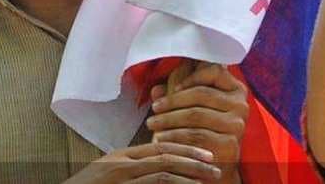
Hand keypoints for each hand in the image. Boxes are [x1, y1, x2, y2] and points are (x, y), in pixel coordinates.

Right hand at [65, 142, 220, 183]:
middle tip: (215, 165)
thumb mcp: (109, 172)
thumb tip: (158, 166)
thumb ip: (132, 166)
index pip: (158, 146)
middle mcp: (122, 164)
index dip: (184, 148)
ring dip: (190, 176)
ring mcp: (122, 178)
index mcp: (121, 155)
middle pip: (164, 155)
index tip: (205, 154)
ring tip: (209, 179)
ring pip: (163, 173)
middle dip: (192, 159)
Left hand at [148, 63, 248, 182]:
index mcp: (234, 89)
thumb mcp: (189, 105)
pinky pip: (196, 134)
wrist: (211, 164)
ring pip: (196, 114)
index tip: (174, 86)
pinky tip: (161, 137)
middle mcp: (240, 105)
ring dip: (169, 118)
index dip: (192, 75)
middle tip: (154, 108)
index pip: (215, 70)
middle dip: (172, 100)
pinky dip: (174, 135)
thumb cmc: (199, 128)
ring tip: (152, 123)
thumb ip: (174, 93)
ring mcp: (237, 125)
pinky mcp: (231, 144)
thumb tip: (156, 90)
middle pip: (201, 93)